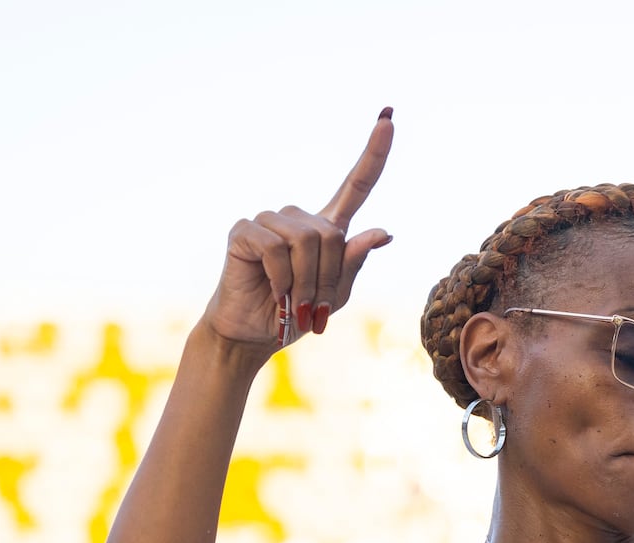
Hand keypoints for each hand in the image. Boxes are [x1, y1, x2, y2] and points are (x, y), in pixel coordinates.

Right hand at [201, 109, 395, 355]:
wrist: (254, 333)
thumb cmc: (296, 314)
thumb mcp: (335, 294)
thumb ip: (354, 263)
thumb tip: (383, 233)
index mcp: (326, 229)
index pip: (356, 186)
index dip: (374, 155)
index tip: (388, 118)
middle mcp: (299, 218)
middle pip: (331, 234)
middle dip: (327, 276)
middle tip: (311, 304)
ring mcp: (270, 221)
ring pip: (305, 240)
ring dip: (305, 280)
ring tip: (292, 301)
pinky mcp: (245, 230)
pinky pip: (275, 248)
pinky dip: (281, 277)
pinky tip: (274, 290)